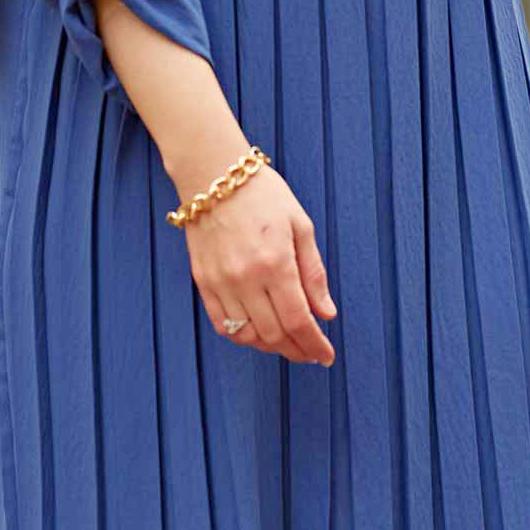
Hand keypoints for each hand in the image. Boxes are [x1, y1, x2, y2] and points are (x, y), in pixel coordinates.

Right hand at [181, 165, 336, 365]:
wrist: (213, 174)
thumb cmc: (263, 195)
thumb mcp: (300, 225)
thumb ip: (314, 273)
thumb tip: (326, 313)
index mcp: (276, 262)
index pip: (299, 321)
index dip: (314, 344)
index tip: (326, 355)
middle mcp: (246, 278)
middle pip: (275, 334)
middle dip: (297, 350)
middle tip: (311, 352)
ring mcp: (221, 282)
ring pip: (248, 335)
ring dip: (272, 346)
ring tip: (287, 343)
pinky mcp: (203, 281)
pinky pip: (223, 325)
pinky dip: (243, 336)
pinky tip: (258, 333)